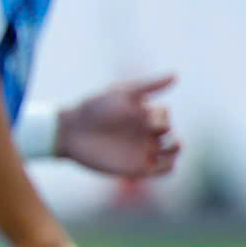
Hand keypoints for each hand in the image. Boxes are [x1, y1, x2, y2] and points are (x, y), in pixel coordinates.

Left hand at [57, 73, 179, 178]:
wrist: (70, 132)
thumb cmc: (93, 108)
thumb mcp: (121, 93)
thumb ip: (148, 86)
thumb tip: (176, 75)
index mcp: (142, 114)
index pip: (165, 114)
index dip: (161, 115)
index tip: (144, 115)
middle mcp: (144, 133)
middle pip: (172, 134)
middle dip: (171, 133)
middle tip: (154, 131)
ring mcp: (141, 151)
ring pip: (172, 153)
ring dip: (175, 149)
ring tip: (164, 147)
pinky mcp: (137, 168)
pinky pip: (164, 170)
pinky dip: (169, 167)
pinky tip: (157, 160)